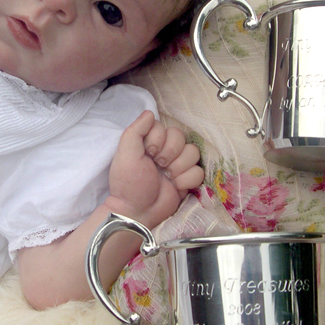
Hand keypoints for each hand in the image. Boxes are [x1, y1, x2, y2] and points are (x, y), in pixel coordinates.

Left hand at [108, 110, 203, 227]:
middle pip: (181, 137)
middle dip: (170, 153)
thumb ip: (135, 131)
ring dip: (179, 167)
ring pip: (193, 153)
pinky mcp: (187, 180)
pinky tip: (175, 186)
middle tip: (158, 166)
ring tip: (167, 177)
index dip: (158, 141)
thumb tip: (150, 112)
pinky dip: (187, 180)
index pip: (165, 127)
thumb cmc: (129, 184)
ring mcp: (177, 165)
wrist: (138, 212)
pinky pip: (199, 172)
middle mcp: (165, 151)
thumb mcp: (125, 154)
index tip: (147, 155)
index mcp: (150, 143)